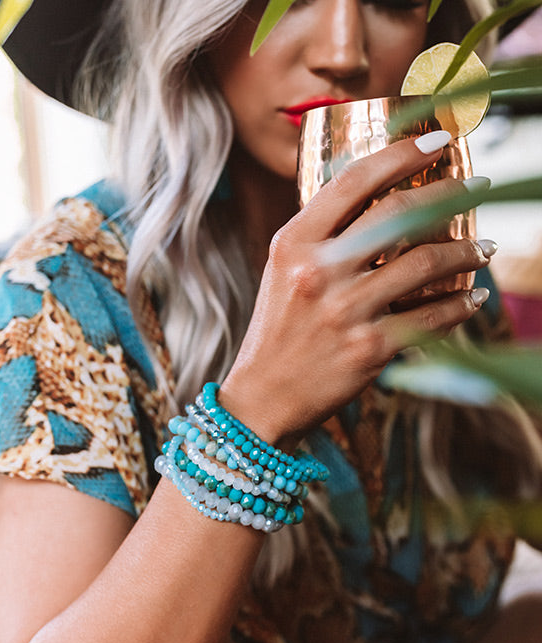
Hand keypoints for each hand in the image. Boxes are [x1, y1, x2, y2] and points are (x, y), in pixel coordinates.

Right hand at [222, 136, 491, 444]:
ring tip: (483, 250)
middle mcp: (319, 272)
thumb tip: (382, 201)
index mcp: (294, 244)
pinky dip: (460, 305)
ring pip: (426, 264)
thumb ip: (323, 235)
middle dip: (450, 194)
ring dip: (467, 252)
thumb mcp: (284, 271)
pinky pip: (431, 317)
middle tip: (476, 189)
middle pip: (400, 214)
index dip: (402, 153)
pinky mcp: (369, 349)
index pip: (354, 181)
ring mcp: (346, 311)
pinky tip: (471, 298)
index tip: (438, 141)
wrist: (263, 397)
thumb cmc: (278, 330)